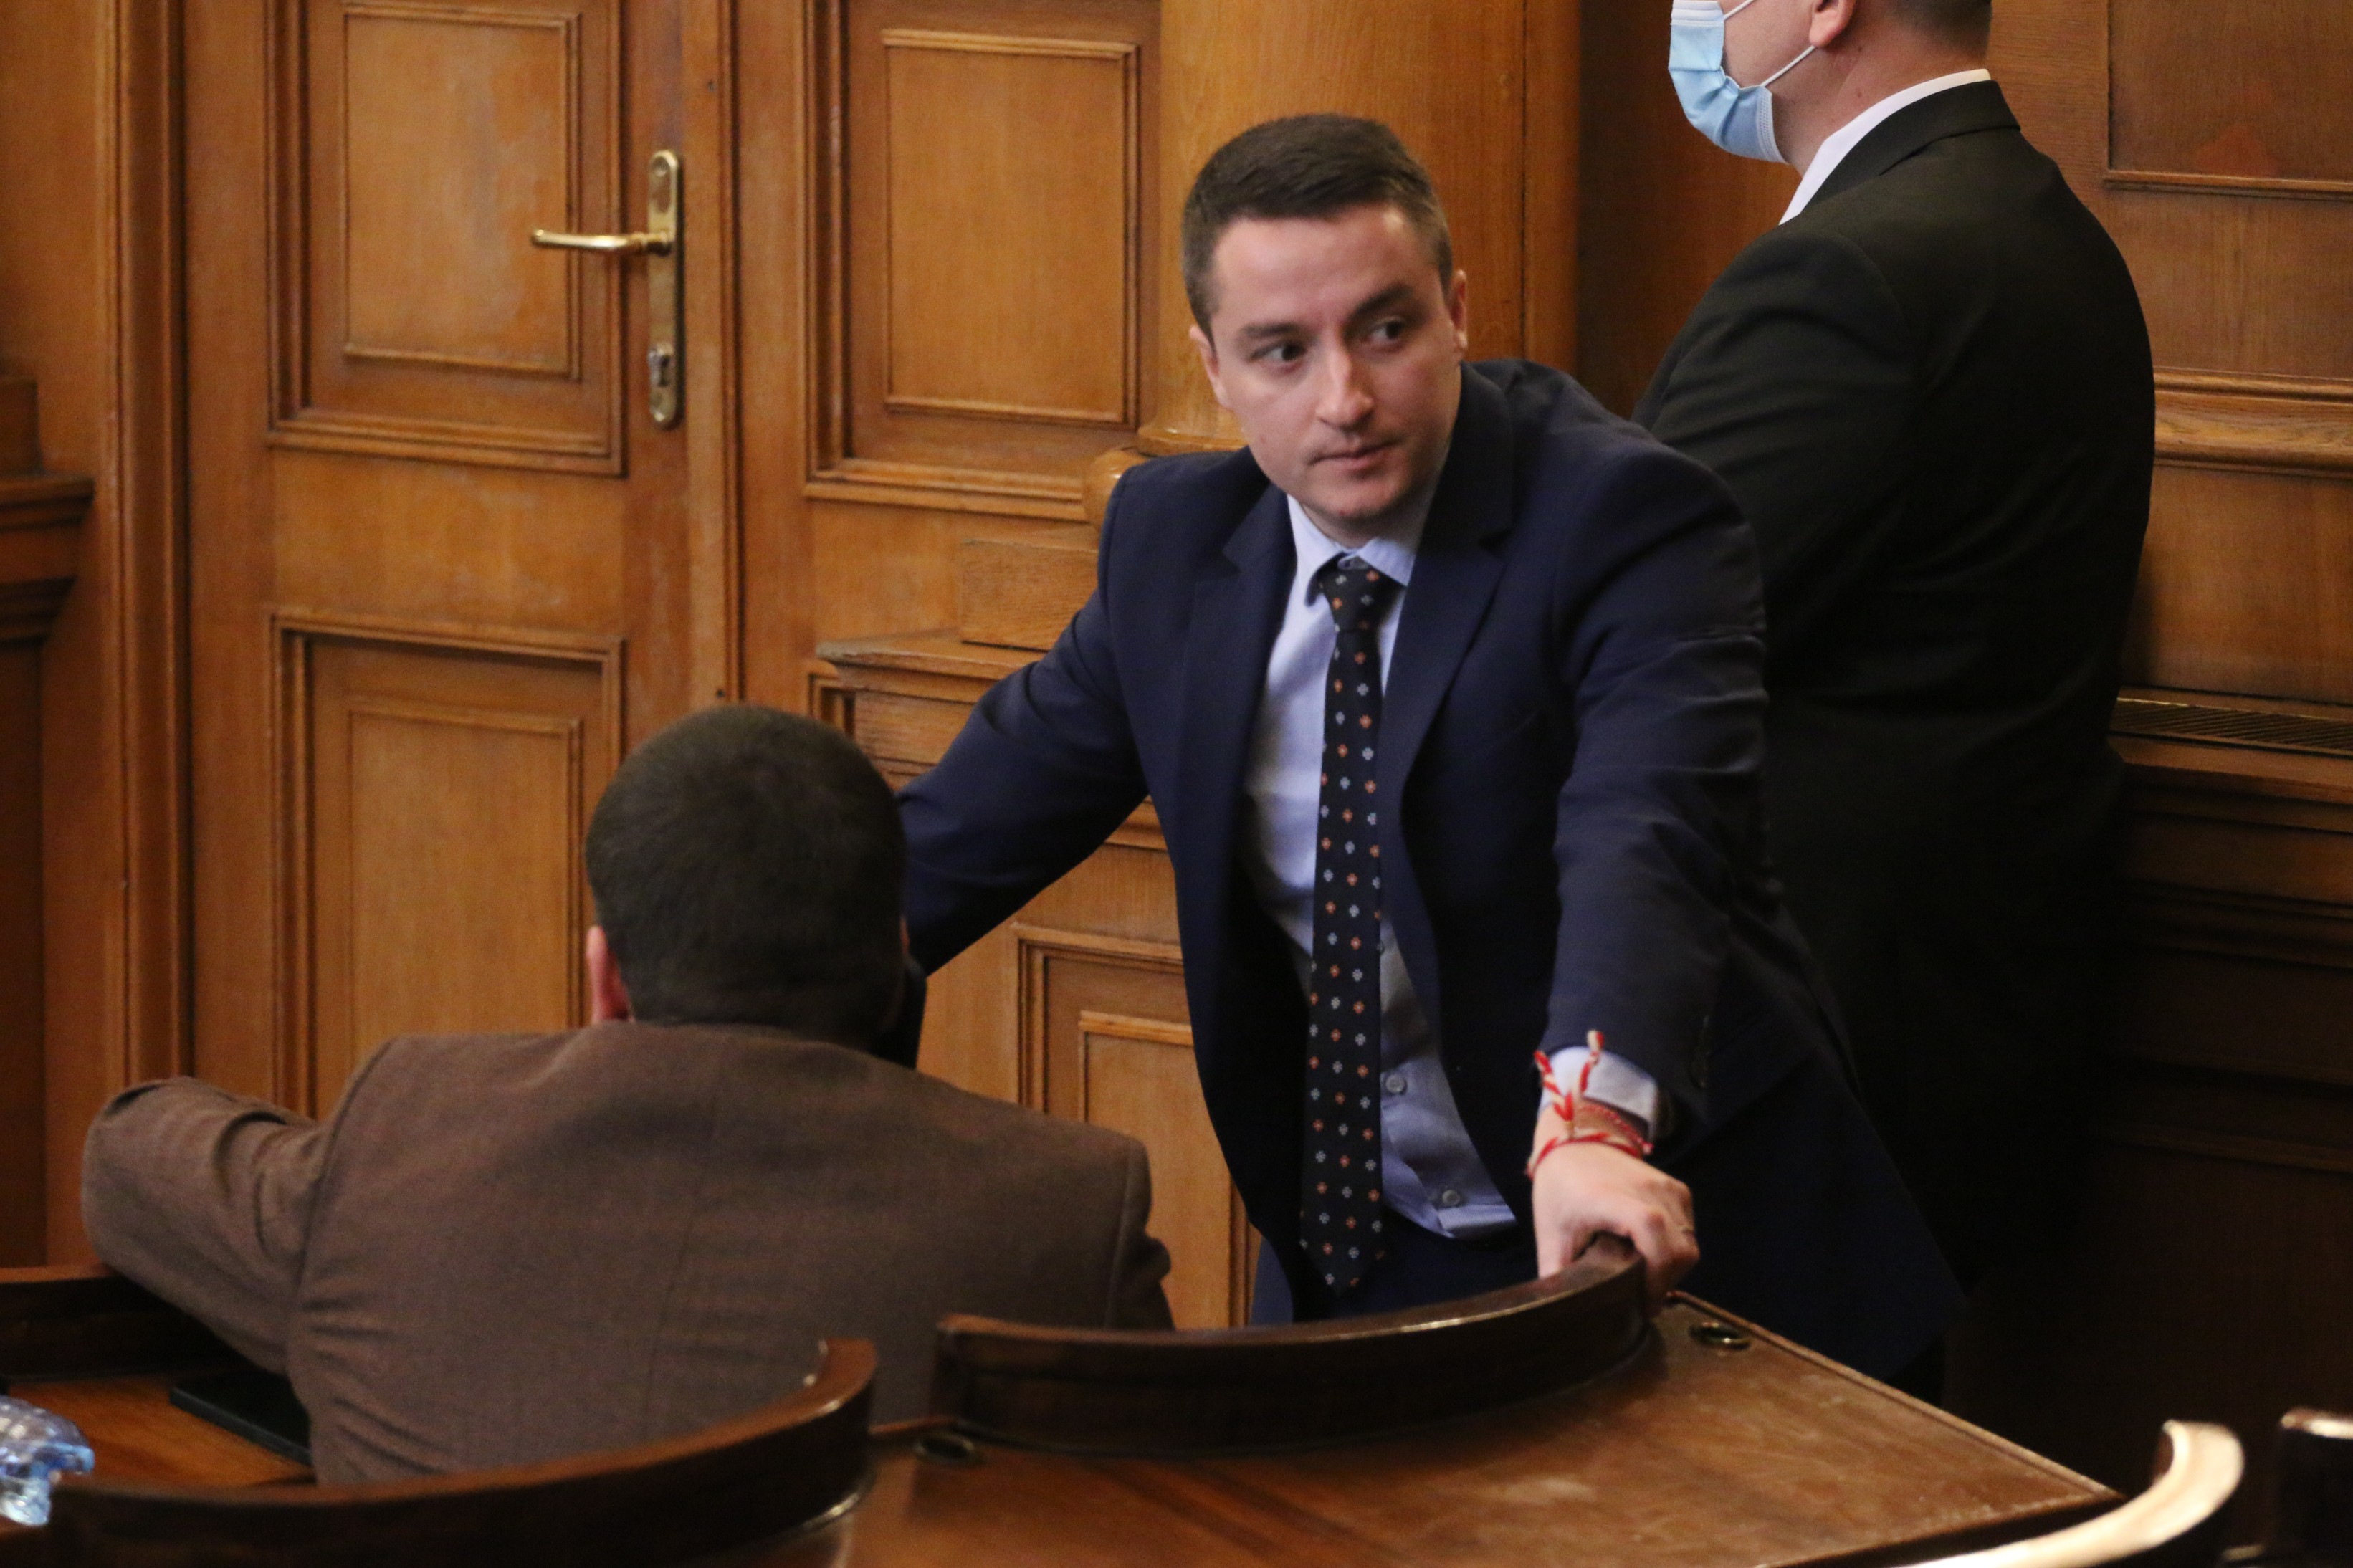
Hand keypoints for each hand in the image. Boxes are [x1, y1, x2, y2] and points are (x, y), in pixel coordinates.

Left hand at [1529, 1137, 1696, 1313]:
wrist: (1576, 1142)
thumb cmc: (1560, 1189)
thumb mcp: (1550, 1235)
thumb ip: (1558, 1276)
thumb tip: (1560, 1315)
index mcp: (1611, 1199)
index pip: (1651, 1231)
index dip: (1655, 1275)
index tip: (1642, 1304)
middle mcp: (1648, 1190)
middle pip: (1680, 1248)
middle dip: (1665, 1282)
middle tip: (1641, 1298)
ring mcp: (1667, 1187)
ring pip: (1688, 1243)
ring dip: (1672, 1269)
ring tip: (1645, 1278)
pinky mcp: (1678, 1189)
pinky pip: (1689, 1230)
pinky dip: (1676, 1250)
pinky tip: (1651, 1255)